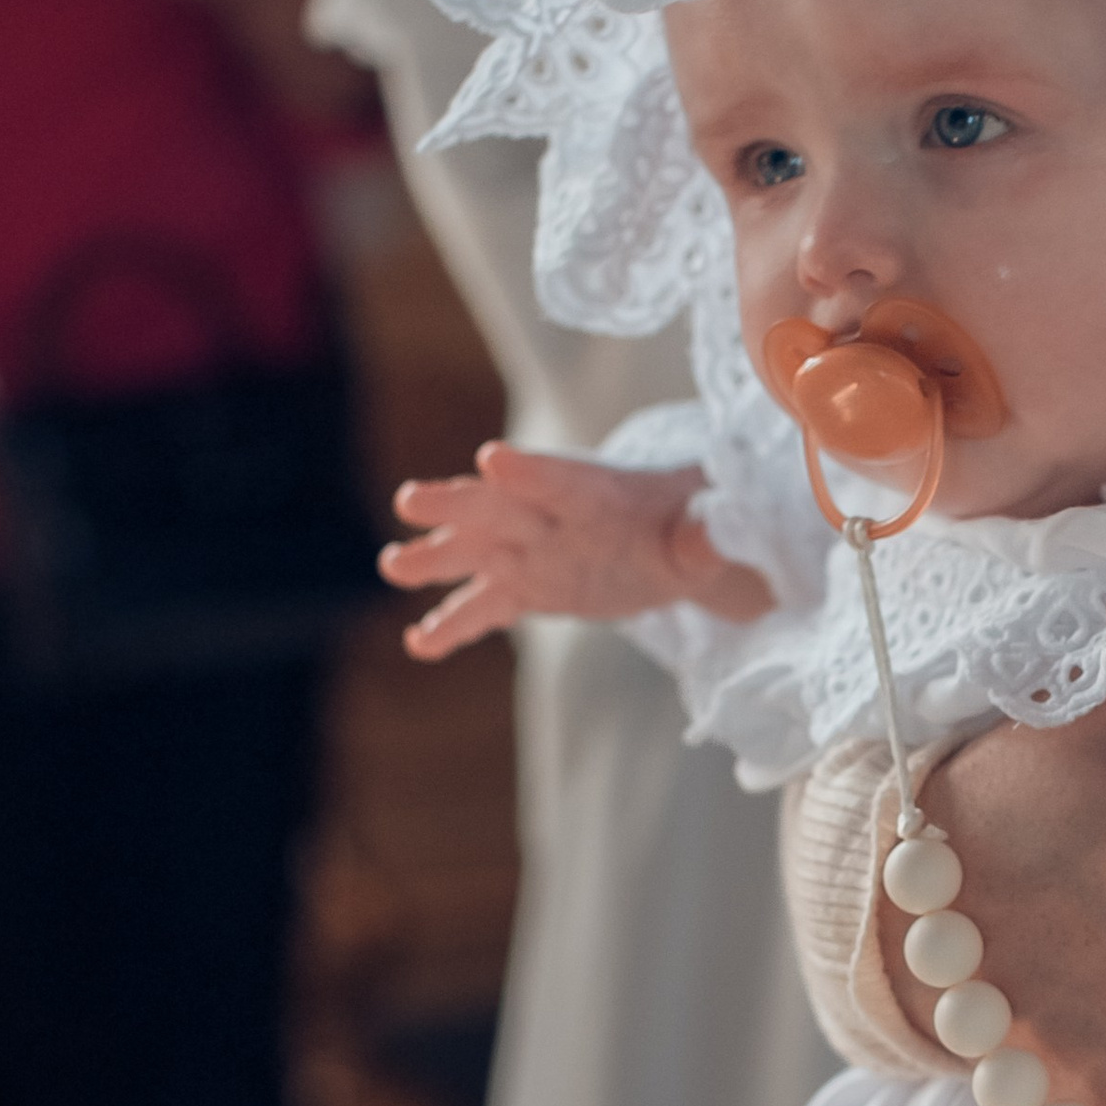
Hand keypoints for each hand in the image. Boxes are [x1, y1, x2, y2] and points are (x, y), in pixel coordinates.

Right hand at [382, 442, 773, 656]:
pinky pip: (484, 608)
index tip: (492, 461)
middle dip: (455, 503)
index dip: (530, 472)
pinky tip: (419, 644)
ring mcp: (531, 552)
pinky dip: (452, 626)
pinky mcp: (526, 588)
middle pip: (497, 506)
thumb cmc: (688, 521)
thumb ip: (706, 532)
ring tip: (392, 566)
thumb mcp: (706, 526)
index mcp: (594, 490)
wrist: (671, 540)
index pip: (559, 477)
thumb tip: (713, 534)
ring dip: (435, 559)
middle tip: (410, 500)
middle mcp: (550, 515)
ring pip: (476, 553)